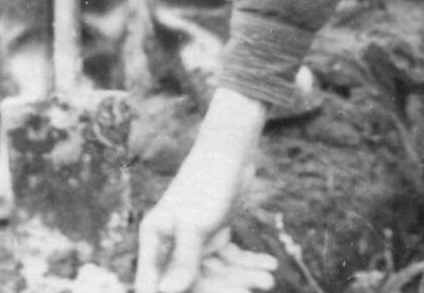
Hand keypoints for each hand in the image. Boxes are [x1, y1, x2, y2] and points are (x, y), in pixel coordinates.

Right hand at [134, 88, 268, 292]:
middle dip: (225, 288)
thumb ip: (183, 260)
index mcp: (155, 240)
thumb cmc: (207, 179)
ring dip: (242, 277)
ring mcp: (194, 240)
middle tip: (252, 290)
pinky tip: (269, 266)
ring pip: (216, 272)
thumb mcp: (196, 223)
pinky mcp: (214, 233)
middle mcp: (171, 243)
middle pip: (194, 282)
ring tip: (269, 279)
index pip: (157, 284)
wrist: (232, 145)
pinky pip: (229, 259)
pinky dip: (248, 264)